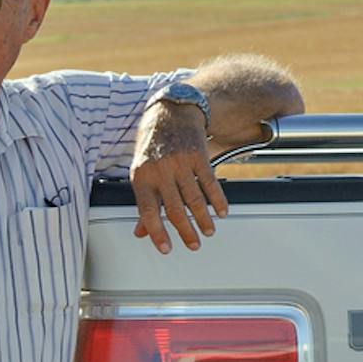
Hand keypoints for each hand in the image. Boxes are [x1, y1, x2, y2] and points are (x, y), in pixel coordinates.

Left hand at [131, 115, 229, 254]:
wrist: (170, 112)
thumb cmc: (153, 144)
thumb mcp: (140, 171)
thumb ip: (143, 202)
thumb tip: (141, 231)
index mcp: (141, 176)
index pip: (148, 212)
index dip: (157, 233)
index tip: (166, 248)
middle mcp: (160, 170)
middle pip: (175, 209)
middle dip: (186, 231)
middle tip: (194, 245)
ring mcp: (180, 162)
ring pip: (194, 199)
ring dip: (204, 219)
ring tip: (209, 231)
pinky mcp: (198, 156)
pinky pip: (210, 183)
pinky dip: (218, 200)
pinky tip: (221, 211)